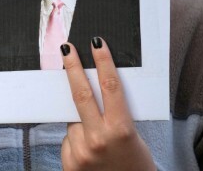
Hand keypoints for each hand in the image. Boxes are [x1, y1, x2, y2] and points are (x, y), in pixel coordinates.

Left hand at [61, 37, 154, 170]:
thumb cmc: (135, 165)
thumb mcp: (133, 137)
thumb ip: (114, 116)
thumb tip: (95, 90)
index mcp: (121, 130)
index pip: (110, 87)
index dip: (103, 62)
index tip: (96, 44)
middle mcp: (98, 139)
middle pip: (81, 94)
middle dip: (73, 67)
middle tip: (67, 49)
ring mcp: (81, 151)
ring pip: (74, 121)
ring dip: (81, 123)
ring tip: (98, 141)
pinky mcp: (69, 162)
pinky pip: (69, 139)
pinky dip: (76, 140)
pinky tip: (90, 153)